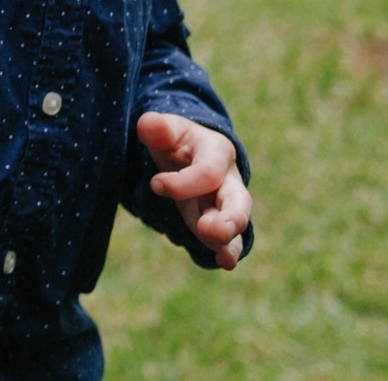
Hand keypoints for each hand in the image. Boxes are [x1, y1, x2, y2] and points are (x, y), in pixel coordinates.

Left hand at [137, 112, 251, 268]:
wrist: (187, 154)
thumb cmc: (177, 142)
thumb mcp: (168, 131)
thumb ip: (159, 128)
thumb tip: (148, 124)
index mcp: (217, 152)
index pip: (208, 172)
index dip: (182, 182)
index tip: (155, 184)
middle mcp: (229, 180)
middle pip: (238, 201)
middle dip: (228, 218)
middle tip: (207, 229)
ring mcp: (227, 205)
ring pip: (236, 225)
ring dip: (228, 240)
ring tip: (224, 256)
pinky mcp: (220, 224)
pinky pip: (230, 240)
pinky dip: (228, 252)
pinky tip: (224, 263)